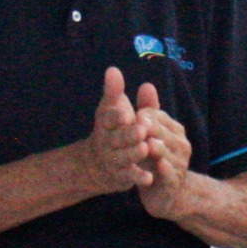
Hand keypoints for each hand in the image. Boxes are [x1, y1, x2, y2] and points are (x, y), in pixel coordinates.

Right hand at [85, 67, 149, 194]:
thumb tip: (112, 69)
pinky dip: (138, 177)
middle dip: (128, 135)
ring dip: (134, 153)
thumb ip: (114, 91)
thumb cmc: (111, 130)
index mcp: (105, 124)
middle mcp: (107, 142)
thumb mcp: (111, 109)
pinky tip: (149, 177)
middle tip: (142, 130)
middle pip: (116, 139)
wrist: (97, 164)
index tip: (126, 113)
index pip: (108, 119)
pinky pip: (129, 176)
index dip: (116, 116)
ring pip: (123, 157)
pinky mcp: (120, 176)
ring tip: (146, 148)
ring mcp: (113, 160)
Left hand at [133, 82, 196, 220]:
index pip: (159, 117)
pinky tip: (155, 164)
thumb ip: (149, 110)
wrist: (166, 194)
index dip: (145, 115)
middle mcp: (180, 145)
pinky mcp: (174, 181)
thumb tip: (146, 84)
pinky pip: (169, 172)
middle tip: (137, 126)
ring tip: (145, 145)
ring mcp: (179, 164)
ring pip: (166, 151)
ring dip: (155, 147)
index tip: (133, 116)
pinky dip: (162, 167)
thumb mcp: (152, 135)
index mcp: (174, 130)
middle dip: (149, 129)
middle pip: (162, 132)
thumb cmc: (155, 159)